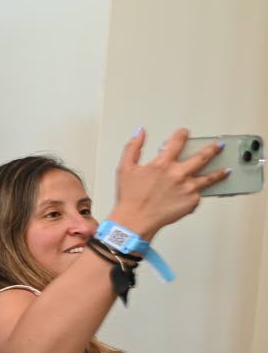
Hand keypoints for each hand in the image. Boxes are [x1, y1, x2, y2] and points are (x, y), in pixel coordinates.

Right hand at [110, 128, 230, 240]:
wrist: (135, 220)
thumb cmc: (130, 197)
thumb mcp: (125, 168)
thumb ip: (133, 147)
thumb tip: (140, 133)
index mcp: (163, 164)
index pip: (177, 142)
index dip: (181, 135)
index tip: (184, 133)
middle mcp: (178, 174)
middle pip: (202, 157)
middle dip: (211, 149)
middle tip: (217, 146)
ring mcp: (188, 188)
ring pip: (209, 178)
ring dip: (219, 172)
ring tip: (226, 170)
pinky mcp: (192, 201)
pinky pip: (199, 195)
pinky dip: (197, 193)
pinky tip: (198, 192)